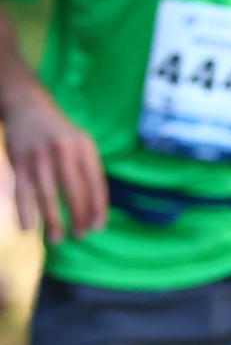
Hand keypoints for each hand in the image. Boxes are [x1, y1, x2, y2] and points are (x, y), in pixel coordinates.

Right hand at [2, 84, 106, 240]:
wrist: (28, 106)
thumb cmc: (60, 133)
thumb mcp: (81, 143)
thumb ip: (89, 170)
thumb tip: (96, 209)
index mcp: (84, 146)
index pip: (96, 182)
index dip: (98, 207)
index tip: (97, 227)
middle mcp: (63, 150)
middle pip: (74, 190)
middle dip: (78, 217)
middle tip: (79, 235)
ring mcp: (39, 155)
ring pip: (46, 194)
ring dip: (52, 220)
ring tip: (56, 239)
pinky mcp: (19, 160)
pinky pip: (22, 191)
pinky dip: (24, 211)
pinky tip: (28, 228)